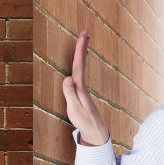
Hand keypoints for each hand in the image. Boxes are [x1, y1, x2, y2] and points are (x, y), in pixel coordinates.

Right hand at [62, 31, 109, 145]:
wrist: (96, 132)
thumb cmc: (84, 121)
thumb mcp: (75, 108)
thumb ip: (70, 94)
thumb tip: (68, 78)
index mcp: (80, 87)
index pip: (79, 65)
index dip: (80, 51)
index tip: (83, 36)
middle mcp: (82, 86)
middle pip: (82, 63)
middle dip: (83, 48)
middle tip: (85, 32)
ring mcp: (83, 89)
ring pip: (82, 68)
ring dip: (82, 54)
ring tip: (84, 42)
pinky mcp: (81, 93)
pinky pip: (81, 74)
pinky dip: (81, 65)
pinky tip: (81, 63)